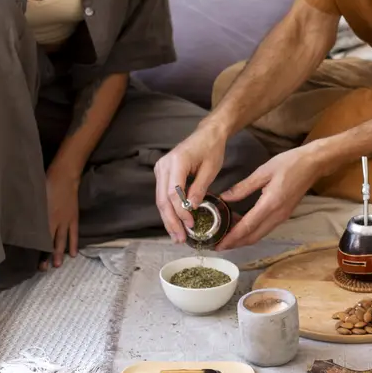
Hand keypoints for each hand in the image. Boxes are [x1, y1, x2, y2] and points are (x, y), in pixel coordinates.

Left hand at [41, 163, 80, 269]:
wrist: (64, 176)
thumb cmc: (46, 184)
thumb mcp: (35, 198)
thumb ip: (31, 212)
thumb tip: (22, 221)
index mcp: (45, 218)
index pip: (40, 238)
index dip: (37, 249)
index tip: (32, 258)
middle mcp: (55, 222)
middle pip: (50, 242)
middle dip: (47, 256)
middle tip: (43, 268)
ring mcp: (66, 221)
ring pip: (62, 241)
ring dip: (60, 253)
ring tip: (57, 265)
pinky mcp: (73, 218)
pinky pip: (74, 234)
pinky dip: (73, 244)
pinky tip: (73, 254)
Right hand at [154, 125, 227, 242]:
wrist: (207, 134)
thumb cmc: (211, 149)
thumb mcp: (211, 170)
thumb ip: (199, 189)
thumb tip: (192, 209)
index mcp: (177, 162)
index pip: (174, 193)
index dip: (181, 212)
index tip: (191, 225)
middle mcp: (164, 166)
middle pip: (163, 199)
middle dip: (171, 221)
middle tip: (180, 238)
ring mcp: (160, 169)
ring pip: (160, 199)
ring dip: (168, 219)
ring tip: (176, 236)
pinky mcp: (162, 173)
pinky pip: (163, 195)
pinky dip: (169, 210)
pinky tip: (175, 223)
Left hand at [215, 144, 326, 250]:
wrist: (314, 163)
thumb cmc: (289, 163)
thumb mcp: (263, 171)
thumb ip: (243, 187)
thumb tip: (224, 197)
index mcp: (270, 204)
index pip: (247, 227)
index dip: (232, 238)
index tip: (219, 245)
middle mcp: (277, 215)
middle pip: (253, 237)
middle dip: (236, 243)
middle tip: (218, 244)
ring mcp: (282, 217)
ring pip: (260, 234)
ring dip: (243, 238)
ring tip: (226, 235)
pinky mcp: (284, 215)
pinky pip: (265, 228)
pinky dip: (252, 231)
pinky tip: (242, 224)